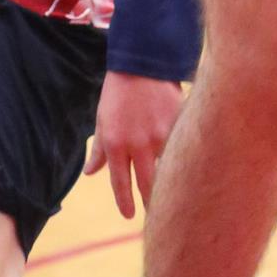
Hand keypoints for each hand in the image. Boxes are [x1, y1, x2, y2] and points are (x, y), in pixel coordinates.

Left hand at [84, 73, 184, 218]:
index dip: (124, 203)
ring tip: (173, 196)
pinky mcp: (178, 125)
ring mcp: (159, 136)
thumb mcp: (102, 119)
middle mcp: (137, 144)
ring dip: (168, 185)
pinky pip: (180, 151)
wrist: (142, 61)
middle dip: (150, 203)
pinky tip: (186, 168)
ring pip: (166, 172)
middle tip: (153, 214)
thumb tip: (90, 173)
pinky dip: (181, 160)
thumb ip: (99, 149)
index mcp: (115, 144)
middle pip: (146, 186)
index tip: (128, 215)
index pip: (120, 184)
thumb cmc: (118, 91)